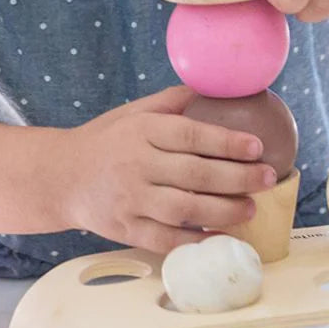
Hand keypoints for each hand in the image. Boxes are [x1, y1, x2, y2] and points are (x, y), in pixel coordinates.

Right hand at [58, 85, 276, 254]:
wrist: (60, 176)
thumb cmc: (105, 140)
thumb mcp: (133, 112)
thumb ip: (170, 102)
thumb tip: (211, 86)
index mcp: (142, 131)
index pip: (191, 135)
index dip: (227, 142)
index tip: (257, 146)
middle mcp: (136, 164)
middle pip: (195, 173)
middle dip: (238, 178)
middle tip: (268, 178)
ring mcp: (130, 199)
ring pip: (185, 209)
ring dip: (223, 211)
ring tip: (251, 208)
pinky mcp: (125, 229)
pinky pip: (165, 238)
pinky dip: (194, 240)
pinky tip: (218, 235)